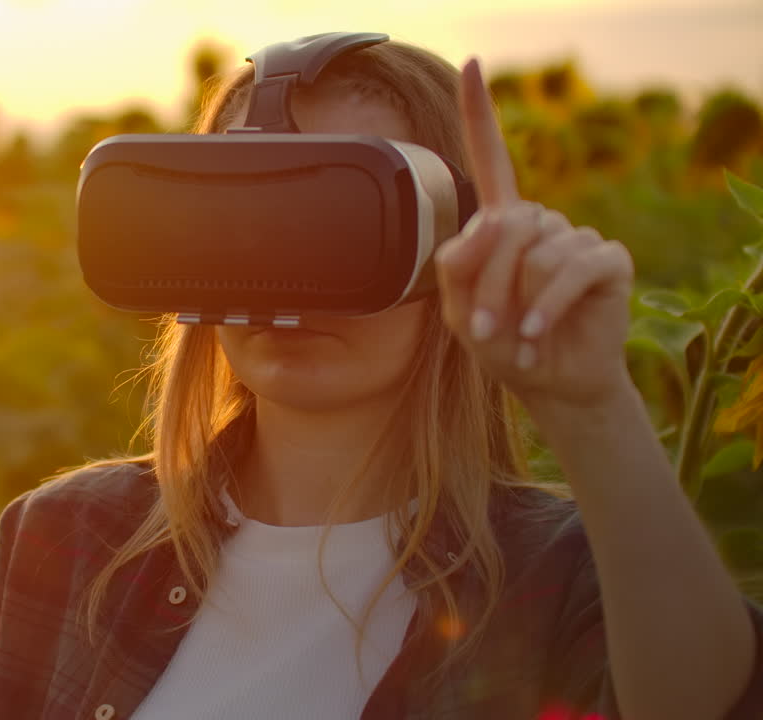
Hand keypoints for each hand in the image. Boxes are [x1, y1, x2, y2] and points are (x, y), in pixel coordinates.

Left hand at [434, 59, 635, 413]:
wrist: (550, 380)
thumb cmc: (503, 341)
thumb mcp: (461, 313)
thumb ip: (455, 272)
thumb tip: (474, 231)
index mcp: (503, 222)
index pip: (490, 159)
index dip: (480, 113)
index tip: (471, 66)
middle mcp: (541, 220)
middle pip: (504, 226)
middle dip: (486, 281)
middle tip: (482, 326)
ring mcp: (577, 236)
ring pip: (536, 252)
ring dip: (515, 300)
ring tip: (518, 333)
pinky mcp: (608, 259)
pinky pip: (570, 270)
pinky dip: (546, 306)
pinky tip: (538, 333)